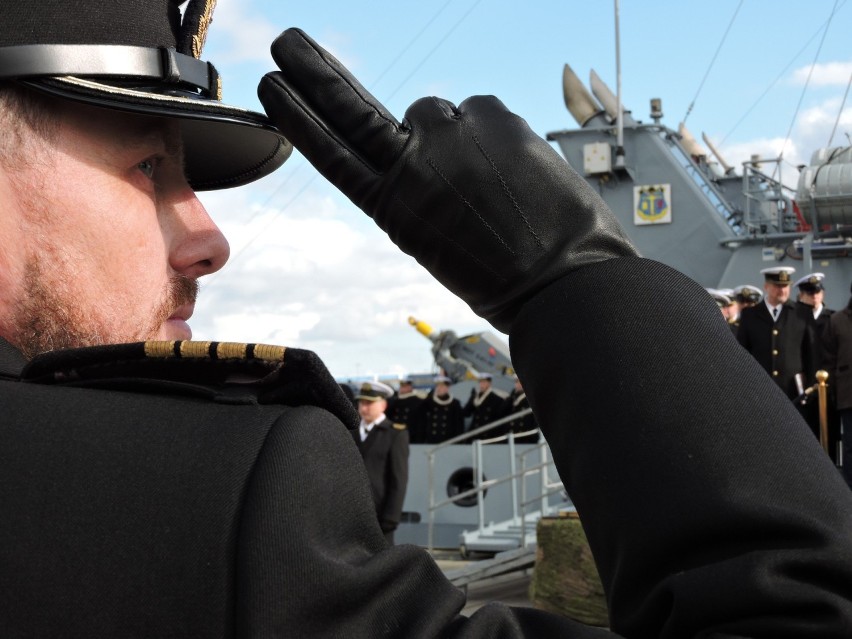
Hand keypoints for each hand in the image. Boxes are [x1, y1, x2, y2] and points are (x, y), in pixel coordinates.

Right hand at [258, 29, 636, 332]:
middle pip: (349, 108)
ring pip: (435, 113)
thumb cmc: (501, 274)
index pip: (333, 153)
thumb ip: (422, 189)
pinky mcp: (491, 115)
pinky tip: (516, 171)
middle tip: (287, 41)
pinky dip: (494, 136)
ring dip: (455, 137)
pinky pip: (482, 114)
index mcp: (393, 208)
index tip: (273, 86)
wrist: (561, 278)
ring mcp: (448, 135)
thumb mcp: (439, 239)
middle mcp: (410, 166)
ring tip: (492, 182)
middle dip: (313, 71)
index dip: (300, 118)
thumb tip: (437, 144)